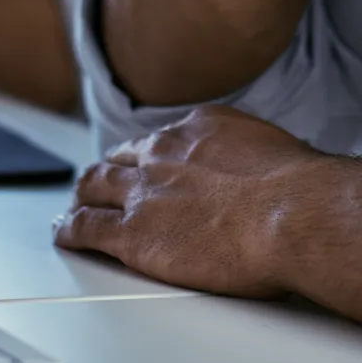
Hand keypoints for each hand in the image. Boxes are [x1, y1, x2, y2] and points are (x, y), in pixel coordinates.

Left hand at [53, 105, 313, 297]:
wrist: (290, 212)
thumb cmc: (297, 190)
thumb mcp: (277, 153)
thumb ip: (255, 160)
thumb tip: (266, 176)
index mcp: (201, 127)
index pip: (160, 139)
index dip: (148, 155)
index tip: (147, 164)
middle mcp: (165, 152)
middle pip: (120, 159)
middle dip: (110, 171)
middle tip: (102, 184)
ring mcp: (144, 191)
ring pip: (93, 186)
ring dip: (82, 197)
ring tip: (74, 207)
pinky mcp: (130, 234)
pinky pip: (84, 228)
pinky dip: (69, 230)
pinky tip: (64, 234)